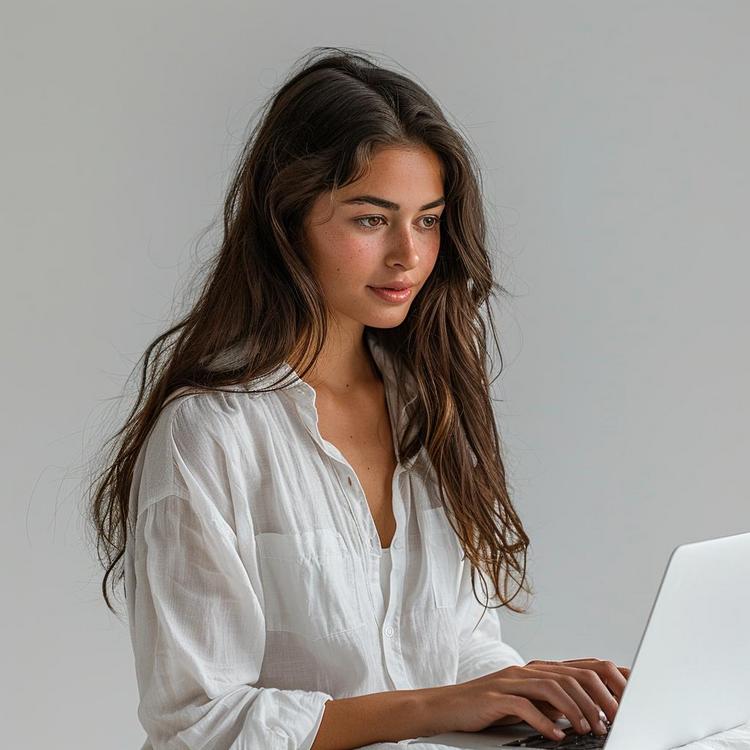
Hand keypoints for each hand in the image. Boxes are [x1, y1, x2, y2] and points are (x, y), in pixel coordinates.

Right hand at [425, 657, 630, 740]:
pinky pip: (525, 705)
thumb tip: (593, 712)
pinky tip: (556, 736)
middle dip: (601, 697)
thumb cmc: (490, 708)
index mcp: (541, 669)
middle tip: (616, 720)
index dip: (612, 679)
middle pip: (575, 673)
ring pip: (555, 686)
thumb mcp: (530, 702)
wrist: (447, 706)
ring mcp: (512, 680)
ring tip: (589, 731)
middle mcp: (529, 669)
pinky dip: (544, 721)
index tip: (634, 697)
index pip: (585, 665)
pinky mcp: (496, 696)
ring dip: (577, 710)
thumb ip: (556, 702)